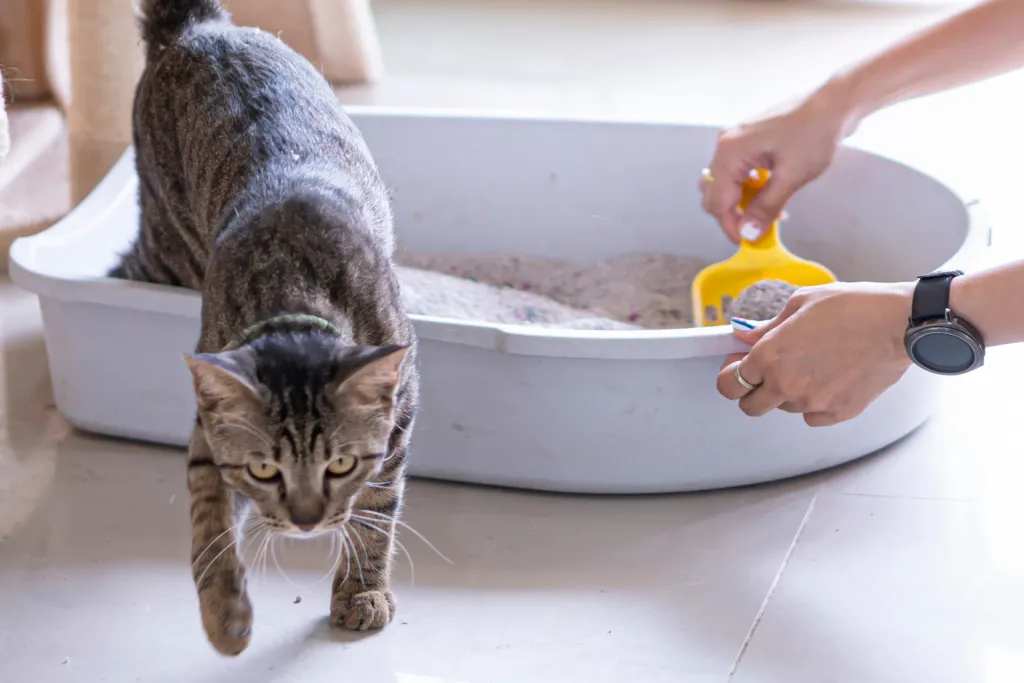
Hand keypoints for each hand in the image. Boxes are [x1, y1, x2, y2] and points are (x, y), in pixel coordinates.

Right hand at [700, 84, 856, 243]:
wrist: (836, 103)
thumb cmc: (816, 132)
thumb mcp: (792, 176)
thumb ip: (766, 207)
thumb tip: (747, 233)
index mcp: (730, 151)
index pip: (717, 201)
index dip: (730, 226)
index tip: (747, 241)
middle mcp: (726, 144)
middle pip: (714, 193)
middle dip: (733, 215)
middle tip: (758, 228)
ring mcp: (736, 141)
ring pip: (725, 185)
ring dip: (742, 203)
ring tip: (770, 212)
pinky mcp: (748, 141)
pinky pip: (738, 173)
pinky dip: (749, 189)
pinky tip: (771, 195)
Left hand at [717, 282, 913, 426]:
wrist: (899, 324)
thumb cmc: (853, 306)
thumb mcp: (800, 303)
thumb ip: (766, 327)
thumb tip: (744, 336)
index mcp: (770, 356)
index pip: (728, 384)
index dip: (729, 374)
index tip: (738, 365)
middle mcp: (786, 385)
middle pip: (749, 407)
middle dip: (752, 391)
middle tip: (766, 372)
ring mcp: (812, 403)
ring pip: (783, 408)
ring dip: (787, 393)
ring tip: (811, 364)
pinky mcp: (837, 413)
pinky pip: (812, 416)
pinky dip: (814, 403)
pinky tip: (829, 378)